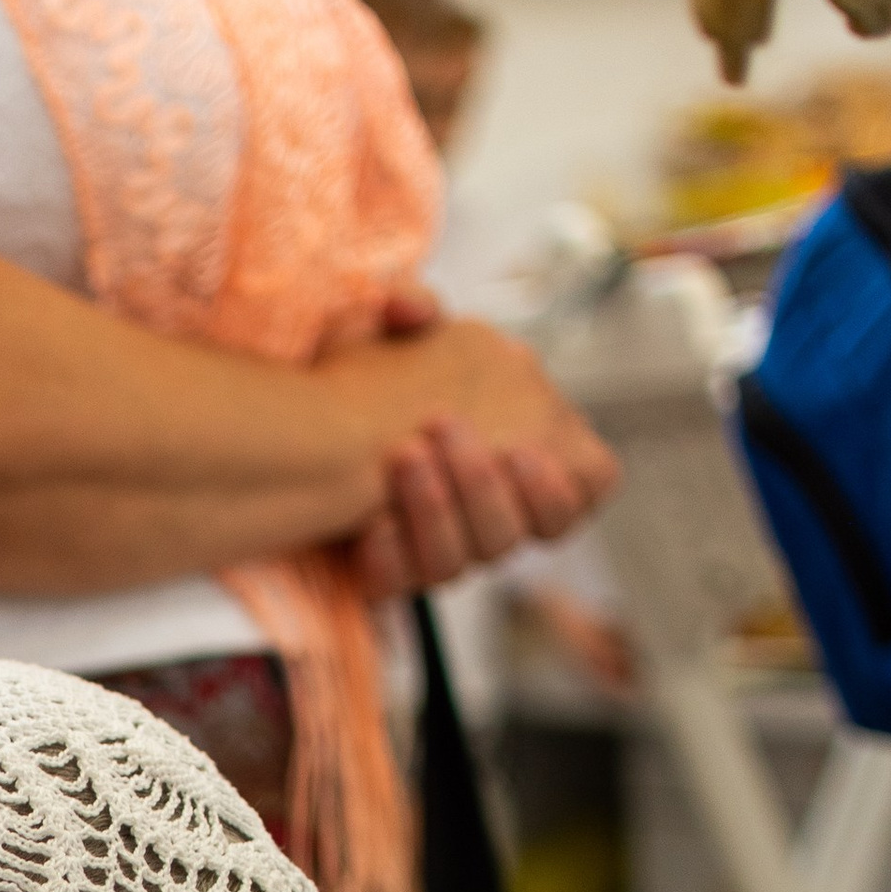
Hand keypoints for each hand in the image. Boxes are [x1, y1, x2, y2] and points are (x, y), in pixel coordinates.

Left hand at [342, 321, 617, 598]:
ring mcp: (454, 546)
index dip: (572, 479)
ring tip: (403, 454)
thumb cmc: (365, 380)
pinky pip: (408, 585)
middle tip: (443, 425)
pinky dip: (394, 556)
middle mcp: (498, 510)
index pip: (591, 484)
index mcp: (524, 452)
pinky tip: (370, 524)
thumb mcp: (387, 333)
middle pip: (533, 528)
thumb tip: (408, 306)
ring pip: (475, 559)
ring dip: (440, 506)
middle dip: (489, 480)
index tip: (524, 448)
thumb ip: (413, 308)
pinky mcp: (400, 574)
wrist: (299, 429)